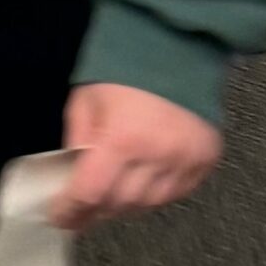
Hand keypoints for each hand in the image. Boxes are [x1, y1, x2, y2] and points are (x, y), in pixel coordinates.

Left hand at [53, 79, 219, 229]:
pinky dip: (156, 194)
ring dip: (126, 203)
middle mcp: (156, 156)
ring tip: (114, 192)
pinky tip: (144, 180)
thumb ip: (77, 140)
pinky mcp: (205, 161)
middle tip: (83, 209)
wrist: (177, 47)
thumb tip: (73, 175)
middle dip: (96, 210)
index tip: (61, 218)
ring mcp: (184, 161)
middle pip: (119, 204)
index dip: (71, 211)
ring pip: (148, 205)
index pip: (90, 193)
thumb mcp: (86, 100)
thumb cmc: (126, 70)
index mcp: (121, 139)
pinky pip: (175, 194)